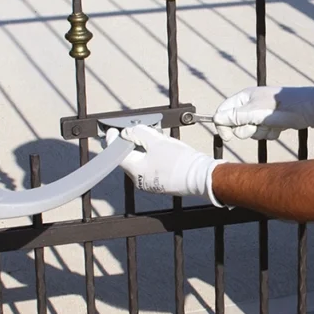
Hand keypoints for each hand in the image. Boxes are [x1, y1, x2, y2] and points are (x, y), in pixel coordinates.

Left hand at [106, 125, 225, 205]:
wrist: (201, 177)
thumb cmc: (180, 161)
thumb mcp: (156, 141)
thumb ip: (139, 133)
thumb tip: (128, 132)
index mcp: (135, 170)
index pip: (117, 153)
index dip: (113, 139)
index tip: (111, 130)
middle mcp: (140, 180)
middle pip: (129, 157)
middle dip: (130, 143)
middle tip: (131, 130)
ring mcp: (152, 183)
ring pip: (142, 161)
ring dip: (143, 149)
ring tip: (151, 137)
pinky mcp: (162, 183)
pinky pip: (152, 166)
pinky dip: (152, 156)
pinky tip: (160, 148)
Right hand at [212, 84, 313, 140]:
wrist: (308, 109)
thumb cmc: (281, 107)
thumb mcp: (254, 112)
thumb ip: (234, 116)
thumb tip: (215, 119)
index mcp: (243, 97)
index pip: (223, 112)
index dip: (224, 125)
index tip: (228, 137)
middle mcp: (250, 105)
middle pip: (236, 125)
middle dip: (247, 129)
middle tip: (258, 124)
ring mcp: (261, 114)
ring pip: (251, 132)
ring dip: (261, 131)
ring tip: (272, 124)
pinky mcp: (271, 122)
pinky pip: (263, 134)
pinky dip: (270, 133)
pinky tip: (279, 127)